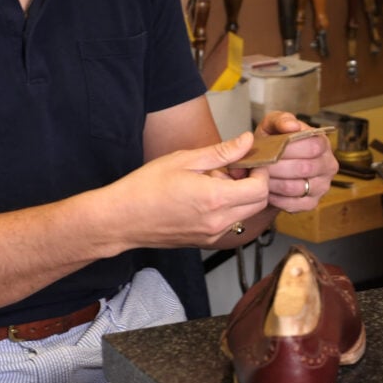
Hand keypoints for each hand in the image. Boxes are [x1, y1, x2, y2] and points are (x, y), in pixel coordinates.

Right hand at [110, 132, 269, 247]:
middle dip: (254, 184)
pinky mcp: (205, 241)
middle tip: (233, 170)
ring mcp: (213, 235)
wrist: (121, 219)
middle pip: (259, 204)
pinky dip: (228, 209)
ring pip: (246, 215)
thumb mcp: (185, 159)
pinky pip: (230, 224)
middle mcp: (219, 221)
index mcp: (215, 199)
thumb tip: (246, 142)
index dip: (260, 172)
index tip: (248, 162)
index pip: (260, 189)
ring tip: (214, 183)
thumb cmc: (145, 187)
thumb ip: (221, 152)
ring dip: (241, 197)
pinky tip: (206, 197)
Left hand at [248, 111, 338, 212]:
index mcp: (322, 143)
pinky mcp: (312, 203)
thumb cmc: (273, 143)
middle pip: (305, 168)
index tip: (271, 148)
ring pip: (296, 187)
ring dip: (274, 183)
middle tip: (260, 165)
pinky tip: (266, 190)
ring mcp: (322, 186)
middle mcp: (328, 165)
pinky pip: (293, 204)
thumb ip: (281, 120)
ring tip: (260, 177)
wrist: (268, 167)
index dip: (290, 148)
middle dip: (278, 167)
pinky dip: (276, 198)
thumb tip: (292, 126)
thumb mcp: (273, 126)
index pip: (313, 146)